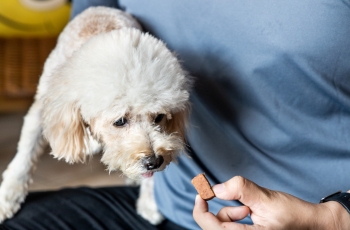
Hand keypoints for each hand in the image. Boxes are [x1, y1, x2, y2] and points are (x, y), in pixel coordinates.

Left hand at [193, 176, 349, 229]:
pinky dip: (236, 214)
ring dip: (231, 211)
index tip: (201, 192)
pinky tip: (250, 211)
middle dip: (222, 210)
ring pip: (222, 224)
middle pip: (214, 225)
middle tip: (241, 202)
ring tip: (250, 209)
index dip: (200, 210)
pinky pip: (230, 224)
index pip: (210, 227)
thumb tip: (217, 188)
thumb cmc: (293, 215)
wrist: (311, 223)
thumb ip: (241, 190)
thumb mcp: (267, 199)